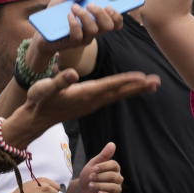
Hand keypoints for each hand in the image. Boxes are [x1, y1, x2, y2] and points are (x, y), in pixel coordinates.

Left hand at [31, 0, 124, 55]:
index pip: (116, 23)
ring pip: (94, 30)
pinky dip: (74, 23)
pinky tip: (68, 15)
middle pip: (109, 26)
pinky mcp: (72, 43)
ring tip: (74, 7)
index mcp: (97, 20)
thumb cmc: (58, 12)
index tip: (110, 5)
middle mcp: (93, 30)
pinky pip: (78, 36)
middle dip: (101, 13)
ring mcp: (84, 38)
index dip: (118, 16)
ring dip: (85, 16)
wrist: (41, 27)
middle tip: (90, 5)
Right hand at [33, 69, 160, 123]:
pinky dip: (125, 91)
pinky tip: (131, 88)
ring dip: (135, 89)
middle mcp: (93, 100)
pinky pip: (112, 96)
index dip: (127, 81)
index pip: (110, 85)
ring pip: (118, 95)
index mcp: (85, 94)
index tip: (143, 77)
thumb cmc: (39, 100)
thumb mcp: (45, 88)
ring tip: (152, 85)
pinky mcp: (90, 104)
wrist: (36, 118)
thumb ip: (59, 81)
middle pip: (120, 92)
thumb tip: (72, 74)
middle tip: (157, 82)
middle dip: (139, 86)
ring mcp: (92, 103)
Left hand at [75, 142, 122, 192]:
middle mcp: (117, 179)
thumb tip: (112, 144)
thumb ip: (103, 155)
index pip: (114, 165)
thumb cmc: (88, 176)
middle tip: (90, 178)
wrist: (81, 191)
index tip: (93, 168)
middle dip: (100, 177)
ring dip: (100, 186)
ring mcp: (116, 189)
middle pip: (114, 176)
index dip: (104, 167)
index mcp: (114, 169)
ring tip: (90, 186)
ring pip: (114, 187)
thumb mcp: (94, 164)